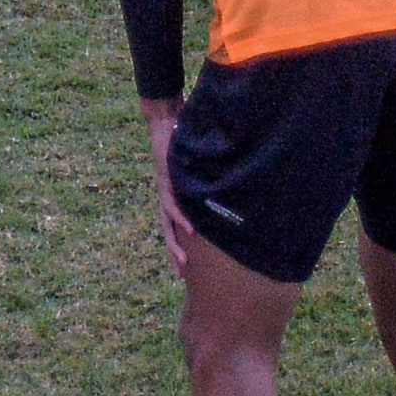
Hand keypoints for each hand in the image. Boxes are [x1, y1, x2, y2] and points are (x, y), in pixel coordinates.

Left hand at [145, 100, 193, 280]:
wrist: (164, 119)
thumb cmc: (182, 140)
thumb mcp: (196, 165)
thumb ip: (206, 178)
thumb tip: (231, 187)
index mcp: (173, 195)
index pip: (174, 226)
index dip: (178, 246)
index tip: (184, 268)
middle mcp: (167, 196)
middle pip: (168, 231)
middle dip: (174, 254)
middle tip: (180, 276)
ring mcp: (165, 189)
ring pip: (168, 222)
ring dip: (176, 243)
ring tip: (183, 262)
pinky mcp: (165, 179)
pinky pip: (173, 202)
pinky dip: (181, 216)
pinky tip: (188, 230)